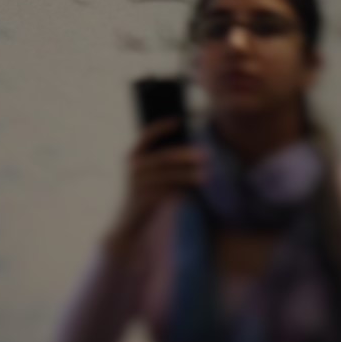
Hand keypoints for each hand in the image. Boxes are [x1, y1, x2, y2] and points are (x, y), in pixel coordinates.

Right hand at [106, 124, 205, 255]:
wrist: (136, 220)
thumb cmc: (153, 189)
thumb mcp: (155, 171)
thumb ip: (167, 158)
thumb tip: (195, 145)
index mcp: (135, 154)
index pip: (148, 135)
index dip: (163, 127)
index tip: (180, 121)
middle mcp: (135, 167)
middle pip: (163, 158)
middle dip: (185, 155)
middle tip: (206, 155)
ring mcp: (138, 185)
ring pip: (168, 177)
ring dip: (188, 176)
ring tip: (205, 176)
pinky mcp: (144, 201)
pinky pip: (166, 194)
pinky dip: (182, 192)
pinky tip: (195, 192)